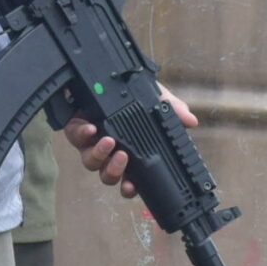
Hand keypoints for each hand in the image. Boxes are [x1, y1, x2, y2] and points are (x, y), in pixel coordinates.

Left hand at [63, 83, 198, 201]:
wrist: (106, 77)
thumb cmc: (133, 95)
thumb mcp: (156, 99)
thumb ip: (172, 110)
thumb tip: (191, 120)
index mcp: (130, 154)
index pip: (130, 180)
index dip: (130, 188)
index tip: (132, 187)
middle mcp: (108, 153)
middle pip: (108, 176)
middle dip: (114, 171)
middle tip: (122, 157)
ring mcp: (90, 142)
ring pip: (90, 161)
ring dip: (99, 154)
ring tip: (109, 141)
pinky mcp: (75, 129)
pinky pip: (75, 138)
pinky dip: (82, 134)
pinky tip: (90, 127)